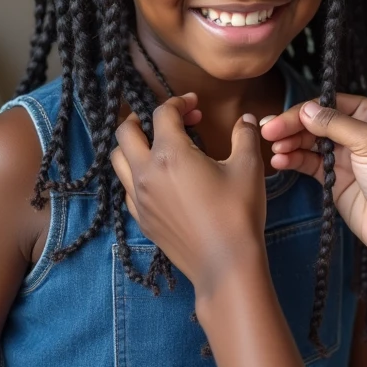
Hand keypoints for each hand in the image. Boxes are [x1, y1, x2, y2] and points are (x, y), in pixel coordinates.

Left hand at [111, 95, 267, 299]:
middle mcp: (146, 173)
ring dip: (133, 145)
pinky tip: (159, 179)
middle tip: (168, 120)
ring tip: (156, 145)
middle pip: (125, 133)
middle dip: (142, 118)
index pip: (162, 114)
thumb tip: (247, 119)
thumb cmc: (237, 212)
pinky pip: (127, 188)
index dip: (178, 102)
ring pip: (118, 161)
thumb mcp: (248, 167)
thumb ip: (245, 135)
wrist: (225, 263)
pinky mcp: (141, 219)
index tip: (194, 105)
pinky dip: (136, 174)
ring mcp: (139, 198)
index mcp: (170, 154)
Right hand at [261, 95, 366, 263]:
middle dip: (292, 126)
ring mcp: (346, 157)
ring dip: (290, 143)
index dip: (305, 110)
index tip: (281, 119)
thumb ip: (335, 124)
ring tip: (273, 149)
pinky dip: (293, 160)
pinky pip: (309, 163)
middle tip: (267, 132)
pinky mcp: (335, 179)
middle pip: (317, 122)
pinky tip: (280, 161)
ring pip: (310, 142)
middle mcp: (359, 132)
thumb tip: (305, 109)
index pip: (331, 104)